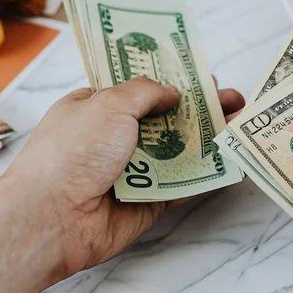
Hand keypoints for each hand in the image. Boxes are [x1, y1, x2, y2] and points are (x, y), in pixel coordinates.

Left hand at [0, 77, 245, 276]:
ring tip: (242, 122)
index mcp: (97, 108)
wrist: (51, 218)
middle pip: (166, 120)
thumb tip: (173, 92)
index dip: (171, 81)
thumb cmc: (71, 153)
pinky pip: (183, 185)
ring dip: (210, 138)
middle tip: (232, 99)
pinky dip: (207, 174)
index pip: (139, 90)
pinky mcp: (148, 202)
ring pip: (179, 151)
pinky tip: (233, 160)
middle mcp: (114, 139)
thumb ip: (146, 92)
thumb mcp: (109, 104)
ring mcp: (132, 171)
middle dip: (200, 108)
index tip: (202, 75)